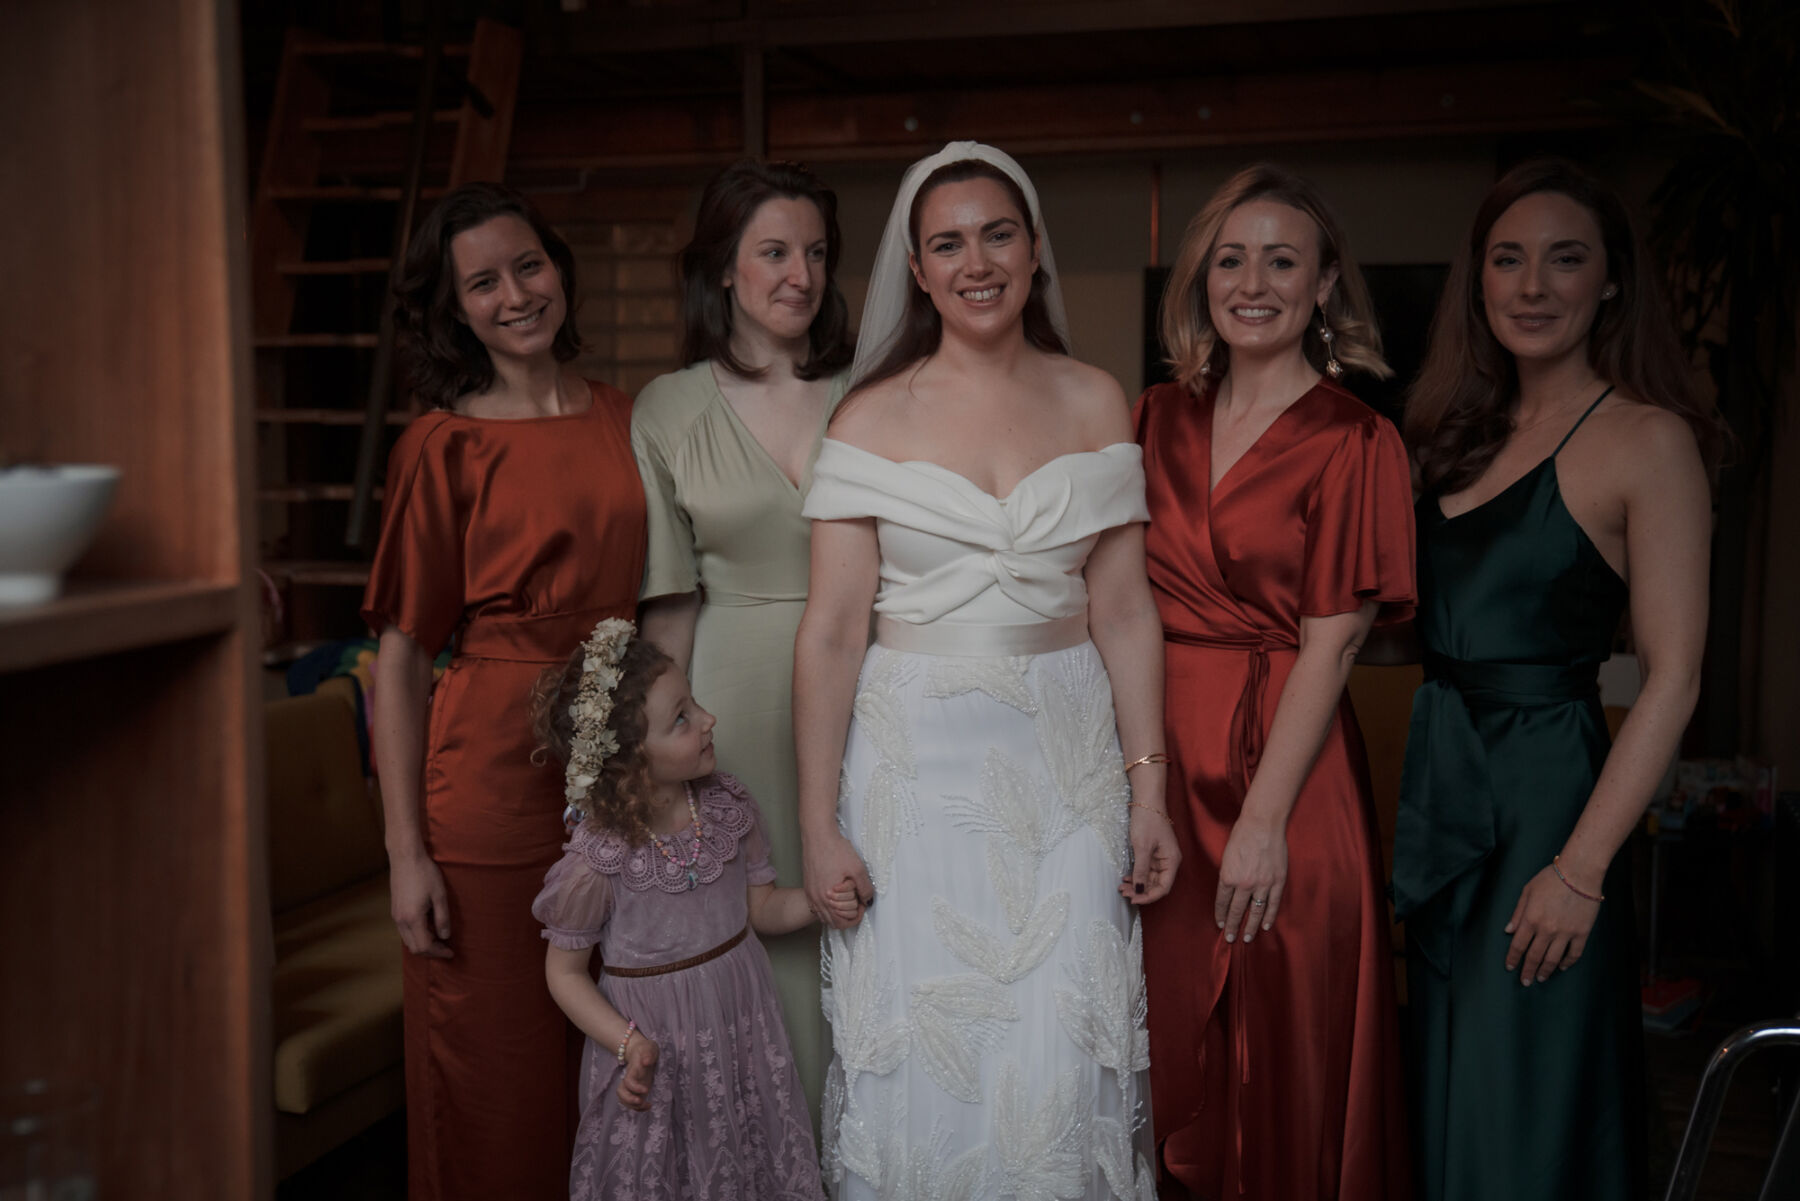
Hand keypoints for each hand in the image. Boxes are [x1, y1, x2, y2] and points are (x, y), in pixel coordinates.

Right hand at [389, 848, 452, 957]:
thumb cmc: (425, 873)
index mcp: (412, 919)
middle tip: (446, 948)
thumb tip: (445, 936)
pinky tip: (428, 927)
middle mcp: (401, 921)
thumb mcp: (439, 895)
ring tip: (439, 939)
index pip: (424, 946)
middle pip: (414, 948)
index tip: (451, 952)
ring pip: (408, 940)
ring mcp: (395, 916)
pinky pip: (405, 931)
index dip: (438, 952)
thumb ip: (442, 918)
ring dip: (423, 943)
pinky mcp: (394, 910)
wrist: (405, 857)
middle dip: (431, 952)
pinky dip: (417, 935)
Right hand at [615, 1032, 658, 1110]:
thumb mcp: (649, 1047)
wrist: (641, 1050)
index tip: (646, 1090)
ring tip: (646, 1105)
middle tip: (641, 1102)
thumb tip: (646, 1062)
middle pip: (621, 1092)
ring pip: (624, 1099)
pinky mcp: (636, 1090)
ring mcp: (632, 1085)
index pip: (628, 1081)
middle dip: (629, 1100)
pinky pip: (632, 1102)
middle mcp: (630, 1079)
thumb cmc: (646, 1049)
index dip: (634, 1087)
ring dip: (633, 1106)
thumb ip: (648, 1053)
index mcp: (633, 1070)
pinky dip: (638, 1107)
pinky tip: (649, 1106)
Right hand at [803, 829, 873, 929]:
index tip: (862, 903)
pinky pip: (817, 907)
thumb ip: (865, 888)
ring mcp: (810, 894)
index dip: (857, 915)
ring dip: (837, 913)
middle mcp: (816, 899)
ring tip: (847, 898)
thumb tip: (868, 900)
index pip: (843, 922)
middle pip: (833, 923)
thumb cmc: (835, 849)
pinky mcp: (808, 888)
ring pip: (824, 916)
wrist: (818, 835)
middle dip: (848, 916)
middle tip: (856, 901)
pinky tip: (836, 896)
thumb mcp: (858, 869)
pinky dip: (827, 907)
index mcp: (828, 898)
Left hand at [1120, 805, 1180, 904]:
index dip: (1149, 896)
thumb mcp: (1142, 847)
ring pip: (1150, 878)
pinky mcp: (1153, 854)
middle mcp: (1169, 862)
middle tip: (1123, 893)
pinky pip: (1146, 870)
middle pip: (1156, 885)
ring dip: (1137, 884)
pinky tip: (1126, 878)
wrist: (1146, 801)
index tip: (1134, 899)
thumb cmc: (1148, 821)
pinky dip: (1136, 875)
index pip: (1163, 887)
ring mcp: (1161, 858)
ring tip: (1122, 887)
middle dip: (1140, 891)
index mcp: (1172, 861)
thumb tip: (1140, 890)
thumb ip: (1141, 870)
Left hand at [1214, 816, 1285, 943]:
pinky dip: (1268, 916)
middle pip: (1236, 910)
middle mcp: (1244, 883)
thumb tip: (1228, 892)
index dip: (1220, 915)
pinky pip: (1272, 904)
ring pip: (1255, 911)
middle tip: (1230, 938)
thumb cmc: (1241, 836)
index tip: (1219, 924)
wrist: (1262, 824)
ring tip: (1247, 938)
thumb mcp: (1226, 857)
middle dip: (1232, 926)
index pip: (1222, 902)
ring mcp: (1262, 884)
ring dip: (1250, 926)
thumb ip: (1227, 875)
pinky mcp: (1277, 881)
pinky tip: (1265, 926)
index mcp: (1228, 876)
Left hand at [1504, 863, 1601, 984]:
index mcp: (1531, 919)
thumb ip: (1518, 913)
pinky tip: (1561, 967)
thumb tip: (1508, 931)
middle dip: (1527, 970)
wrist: (1579, 873)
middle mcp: (1547, 929)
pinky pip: (1574, 953)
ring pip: (1553, 959)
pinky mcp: (1582, 933)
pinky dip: (1567, 962)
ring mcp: (1565, 933)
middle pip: (1534, 956)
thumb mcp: (1528, 891)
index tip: (1510, 967)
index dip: (1513, 958)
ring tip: (1540, 978)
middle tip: (1524, 981)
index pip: (1518, 945)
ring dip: (1545, 971)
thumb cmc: (1551, 878)